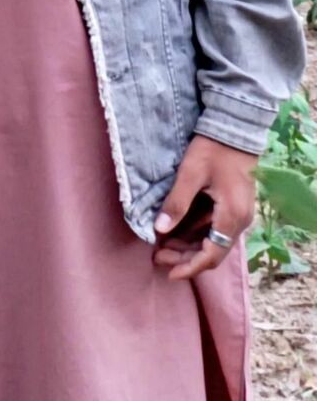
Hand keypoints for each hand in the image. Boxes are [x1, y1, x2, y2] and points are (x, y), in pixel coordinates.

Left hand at [152, 135, 257, 280]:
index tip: (168, 273)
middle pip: (213, 252)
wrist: (236, 127)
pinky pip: (217, 229)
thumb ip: (176, 203)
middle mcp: (241, 221)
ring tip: (164, 245)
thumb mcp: (191, 173)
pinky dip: (199, 234)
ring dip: (191, 247)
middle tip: (158, 256)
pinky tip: (179, 231)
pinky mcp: (236, 206)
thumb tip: (159, 230)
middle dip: (186, 258)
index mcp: (231, 216)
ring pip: (215, 242)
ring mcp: (240, 214)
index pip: (211, 256)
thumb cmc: (213, 148)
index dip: (189, 267)